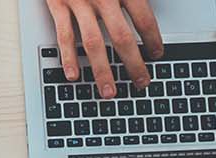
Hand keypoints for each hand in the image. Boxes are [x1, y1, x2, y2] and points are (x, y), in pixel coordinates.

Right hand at [44, 0, 164, 98]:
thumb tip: (151, 5)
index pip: (144, 18)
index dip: (153, 39)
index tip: (157, 54)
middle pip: (122, 37)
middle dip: (133, 63)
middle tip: (141, 82)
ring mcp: (78, 2)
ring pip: (93, 43)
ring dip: (102, 70)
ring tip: (109, 91)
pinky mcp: (57, 5)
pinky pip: (64, 36)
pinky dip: (68, 58)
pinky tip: (73, 75)